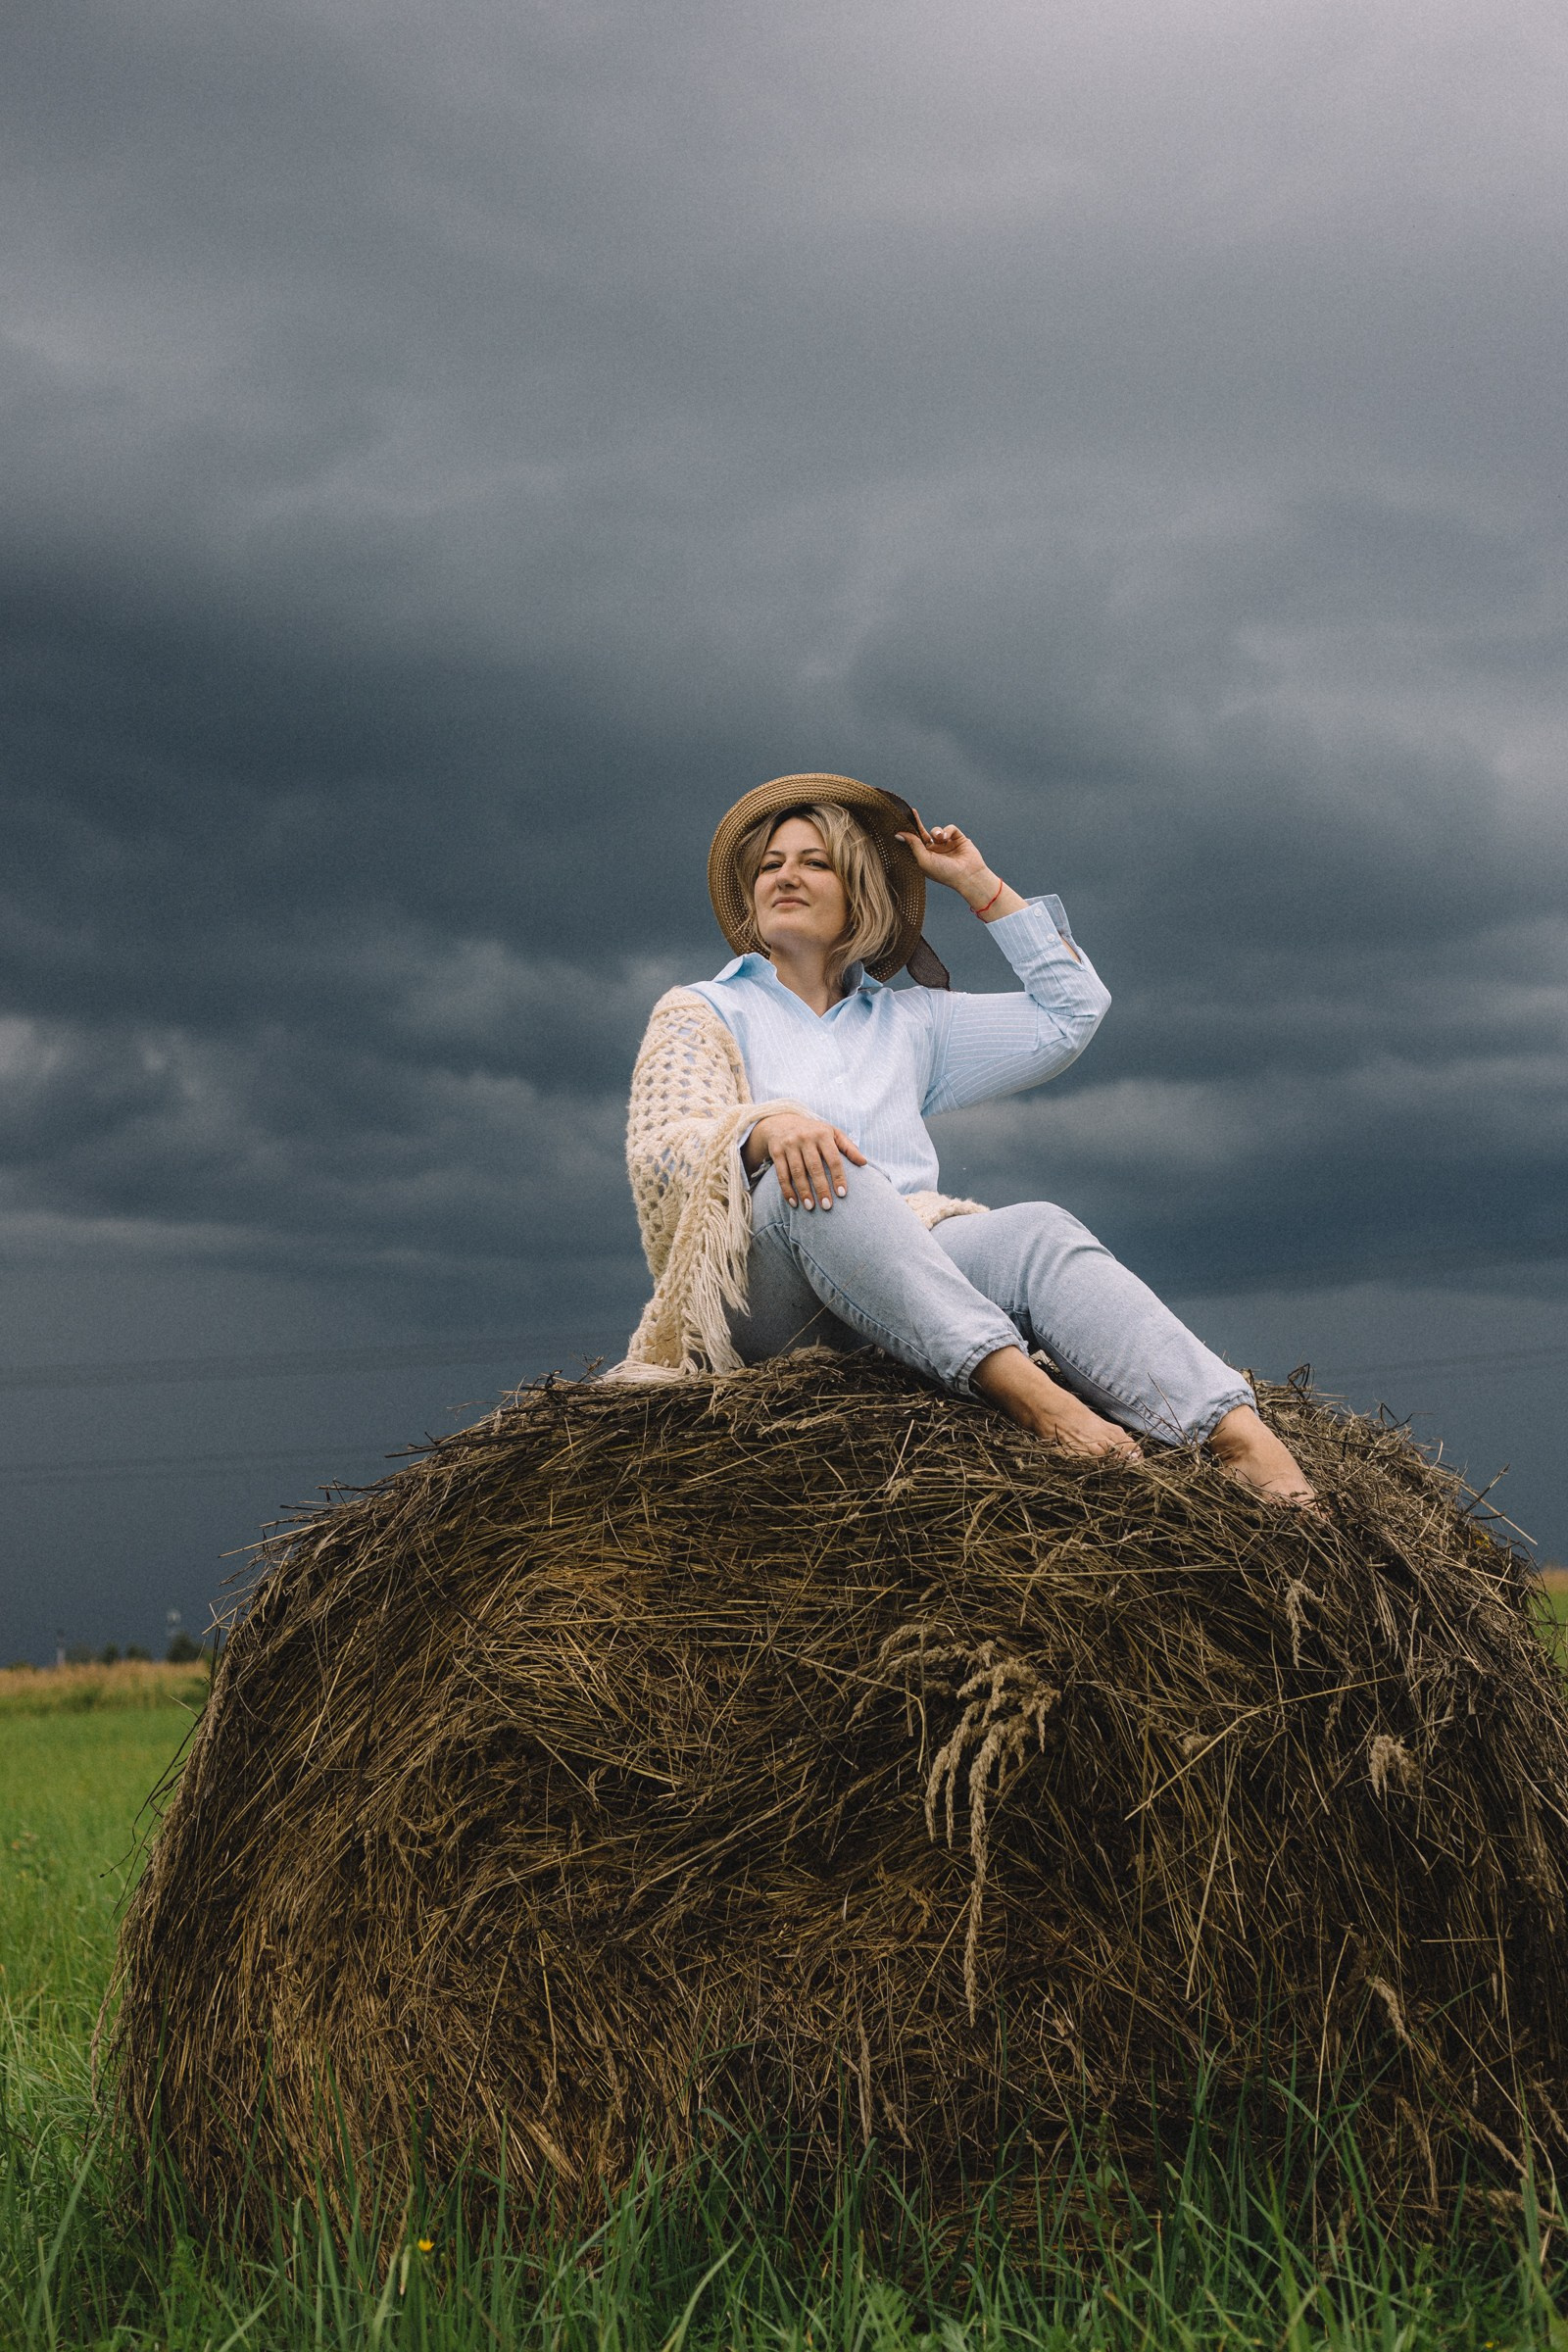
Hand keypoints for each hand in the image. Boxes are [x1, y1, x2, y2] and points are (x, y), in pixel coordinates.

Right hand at [744, 1112, 867, 1208]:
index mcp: (822, 1134)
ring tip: (810, 1207)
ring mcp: (789, 1144)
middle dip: (821, 1188)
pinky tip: (793, 1202)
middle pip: (815, 1167)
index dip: (838, 1177)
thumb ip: (849, 1147)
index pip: (833, 1158)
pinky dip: (787, 1190)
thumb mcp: (832, 1133)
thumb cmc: (814, 1132)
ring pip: (797, 1172)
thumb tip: (864, 1163)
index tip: (842, 1194)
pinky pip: (781, 1174)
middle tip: (827, 1206)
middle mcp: (805, 1138)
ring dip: (803, 1191)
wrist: (781, 1121)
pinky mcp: (776, 1151)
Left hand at [894, 810, 1019, 916]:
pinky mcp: (958, 839)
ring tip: (940, 838)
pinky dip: (947, 831)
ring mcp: (946, 845)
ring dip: (936, 832)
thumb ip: (913, 845)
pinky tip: (947, 838)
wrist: (968, 875)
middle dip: (918, 824)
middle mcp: (935, 851)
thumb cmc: (944, 873)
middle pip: (923, 833)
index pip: (914, 843)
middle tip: (912, 813)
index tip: (902, 820)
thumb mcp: (924, 860)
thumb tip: (898, 834)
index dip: (909, 832)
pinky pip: (950, 828)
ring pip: (936, 830)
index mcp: (925, 858)